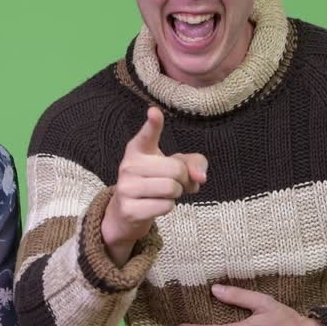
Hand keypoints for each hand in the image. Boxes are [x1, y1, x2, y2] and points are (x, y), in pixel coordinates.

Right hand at [101, 106, 207, 264]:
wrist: (127, 212)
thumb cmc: (155, 182)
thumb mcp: (175, 167)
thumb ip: (194, 163)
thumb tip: (200, 177)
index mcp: (139, 148)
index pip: (147, 135)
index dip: (153, 124)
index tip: (154, 112)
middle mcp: (129, 165)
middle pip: (176, 169)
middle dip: (184, 179)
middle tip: (176, 183)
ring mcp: (126, 187)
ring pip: (171, 188)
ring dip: (176, 194)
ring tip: (165, 194)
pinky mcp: (129, 208)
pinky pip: (165, 206)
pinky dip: (168, 207)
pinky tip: (156, 205)